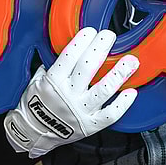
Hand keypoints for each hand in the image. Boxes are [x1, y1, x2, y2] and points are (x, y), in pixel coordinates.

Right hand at [4, 27, 139, 158]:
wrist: (34, 133)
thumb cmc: (35, 105)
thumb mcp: (36, 80)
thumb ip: (52, 65)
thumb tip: (69, 48)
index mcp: (53, 81)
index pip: (69, 57)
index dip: (81, 42)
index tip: (91, 31)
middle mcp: (68, 94)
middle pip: (87, 68)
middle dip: (100, 48)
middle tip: (109, 36)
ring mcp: (81, 110)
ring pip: (103, 90)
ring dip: (119, 73)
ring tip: (131, 61)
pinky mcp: (91, 124)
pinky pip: (110, 115)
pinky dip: (123, 104)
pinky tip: (131, 92)